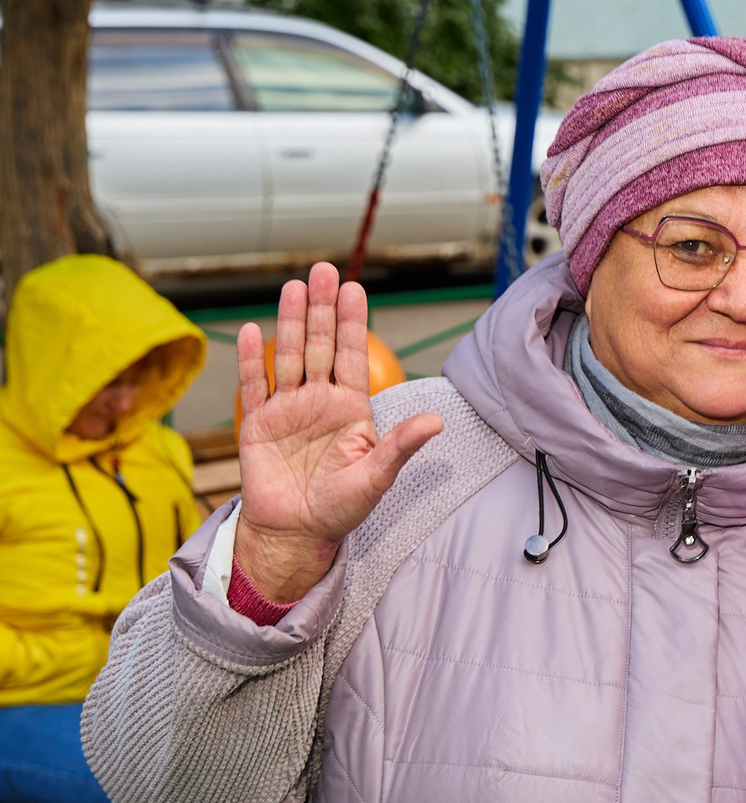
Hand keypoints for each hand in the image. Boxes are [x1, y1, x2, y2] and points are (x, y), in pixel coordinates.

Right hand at [233, 264, 442, 604]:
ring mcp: (287, 410)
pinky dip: (252, 360)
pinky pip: (254, 387)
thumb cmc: (340, 507)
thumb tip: (437, 421)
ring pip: (288, 357)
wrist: (296, 533)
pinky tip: (254, 330)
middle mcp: (319, 401)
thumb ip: (400, 446)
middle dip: (322, 309)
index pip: (352, 355)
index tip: (354, 288)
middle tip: (323, 269)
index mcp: (351, 408)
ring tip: (293, 286)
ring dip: (290, 322)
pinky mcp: (257, 426)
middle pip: (320, 345)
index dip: (353, 322)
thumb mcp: (377, 477)